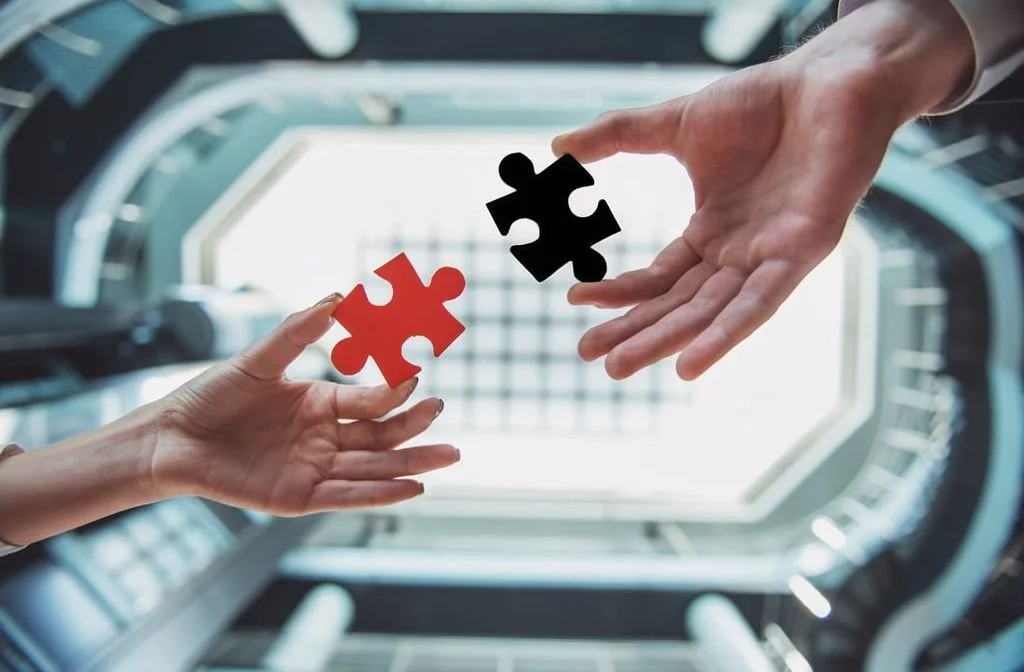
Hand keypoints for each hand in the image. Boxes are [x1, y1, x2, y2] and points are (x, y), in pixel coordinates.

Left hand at [151, 294, 457, 514]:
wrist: (169, 439)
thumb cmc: (210, 396)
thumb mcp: (258, 360)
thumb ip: (298, 332)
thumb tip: (338, 296)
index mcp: (320, 403)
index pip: (370, 401)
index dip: (393, 392)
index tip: (415, 378)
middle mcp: (324, 437)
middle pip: (382, 436)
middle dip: (415, 428)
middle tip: (442, 415)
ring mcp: (314, 468)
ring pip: (374, 467)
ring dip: (411, 462)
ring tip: (450, 456)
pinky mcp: (299, 497)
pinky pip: (347, 495)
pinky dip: (380, 494)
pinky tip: (412, 488)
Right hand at [552, 0, 972, 379]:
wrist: (831, 77)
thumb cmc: (762, 102)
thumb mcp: (674, 124)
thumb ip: (617, 137)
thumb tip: (555, 148)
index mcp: (712, 232)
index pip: (660, 278)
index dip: (620, 292)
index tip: (574, 299)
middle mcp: (739, 254)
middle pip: (679, 306)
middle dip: (635, 332)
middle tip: (589, 356)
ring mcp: (770, 256)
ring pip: (712, 312)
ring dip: (667, 342)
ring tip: (620, 366)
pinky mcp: (804, 251)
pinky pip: (761, 302)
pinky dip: (726, 333)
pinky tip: (689, 364)